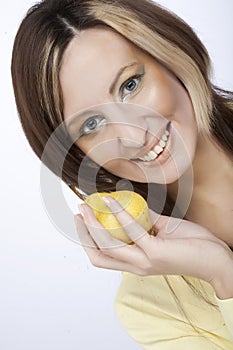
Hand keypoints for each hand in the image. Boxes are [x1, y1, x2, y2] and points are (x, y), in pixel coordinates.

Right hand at [75, 196, 232, 295]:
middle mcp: (136, 266)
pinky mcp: (155, 253)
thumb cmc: (192, 246)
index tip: (82, 219)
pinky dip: (119, 214)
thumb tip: (133, 205)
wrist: (216, 259)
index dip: (87, 239)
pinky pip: (132, 230)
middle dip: (83, 233)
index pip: (103, 256)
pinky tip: (112, 201)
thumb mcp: (163, 230)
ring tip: (88, 206)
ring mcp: (144, 261)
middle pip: (98, 253)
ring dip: (93, 224)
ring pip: (108, 245)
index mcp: (136, 262)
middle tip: (79, 211)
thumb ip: (146, 220)